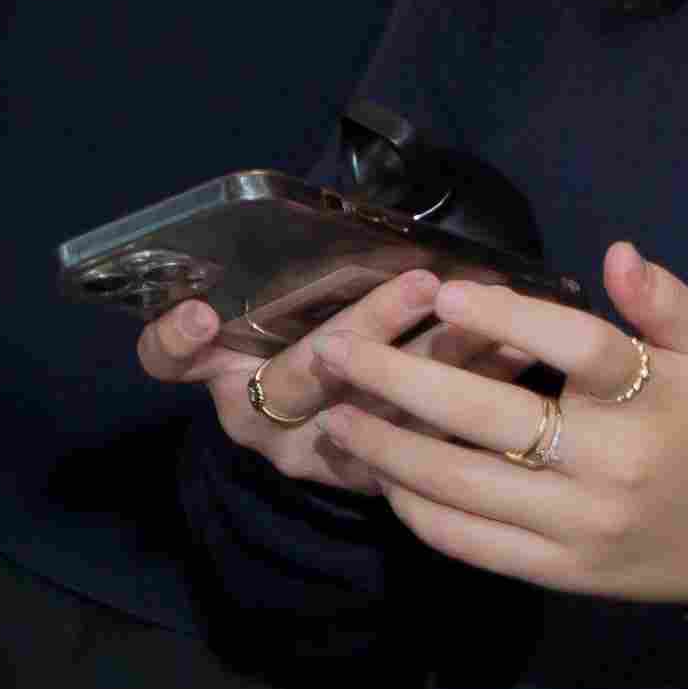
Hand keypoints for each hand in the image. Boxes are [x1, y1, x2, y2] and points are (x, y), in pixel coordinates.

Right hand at [145, 269, 530, 494]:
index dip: (177, 341)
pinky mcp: (374, 478)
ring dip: (437, 360)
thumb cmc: (304, 329)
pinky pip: (426, 438)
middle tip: (420, 284)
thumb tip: (329, 210)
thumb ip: (279, 273)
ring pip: (374, 412)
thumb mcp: (276, 302)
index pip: (171, 361)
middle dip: (364, 329)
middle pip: (297, 379)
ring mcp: (317, 452)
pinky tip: (516, 353)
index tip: (204, 311)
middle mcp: (259, 417)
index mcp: (220, 372)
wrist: (344, 423)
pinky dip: (475, 390)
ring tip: (489, 317)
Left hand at [298, 242, 687, 619]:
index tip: (442, 294)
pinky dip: (418, 511)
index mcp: (653, 399)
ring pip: (463, 487)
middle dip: (400, 382)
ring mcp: (580, 524)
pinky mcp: (560, 571)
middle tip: (336, 350)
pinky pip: (471, 543)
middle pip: (492, 420)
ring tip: (333, 416)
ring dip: (386, 451)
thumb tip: (618, 253)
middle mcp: (611, 464)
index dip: (507, 320)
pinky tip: (381, 476)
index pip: (577, 349)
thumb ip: (668, 303)